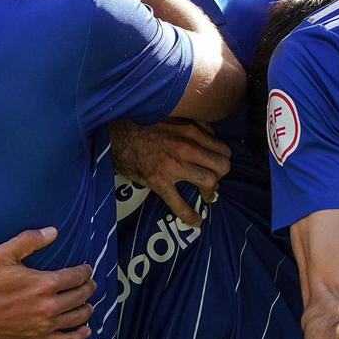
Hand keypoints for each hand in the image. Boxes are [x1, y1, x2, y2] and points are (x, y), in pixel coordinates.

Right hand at [0, 228, 95, 338]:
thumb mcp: (2, 254)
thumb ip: (29, 240)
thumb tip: (53, 231)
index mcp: (44, 283)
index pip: (77, 276)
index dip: (85, 271)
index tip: (87, 269)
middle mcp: (49, 306)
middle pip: (81, 296)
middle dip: (89, 287)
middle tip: (90, 283)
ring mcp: (45, 325)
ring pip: (78, 317)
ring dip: (87, 308)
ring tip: (89, 303)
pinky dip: (80, 336)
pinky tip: (86, 330)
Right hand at [110, 118, 231, 226]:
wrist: (115, 135)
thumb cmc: (143, 125)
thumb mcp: (173, 116)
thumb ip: (195, 124)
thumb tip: (212, 135)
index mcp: (191, 131)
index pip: (223, 149)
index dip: (224, 159)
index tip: (217, 164)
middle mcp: (186, 148)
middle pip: (221, 166)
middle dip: (221, 176)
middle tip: (214, 180)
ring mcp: (172, 166)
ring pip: (208, 182)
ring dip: (210, 191)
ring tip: (206, 195)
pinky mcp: (158, 181)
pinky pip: (178, 203)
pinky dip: (189, 214)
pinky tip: (196, 221)